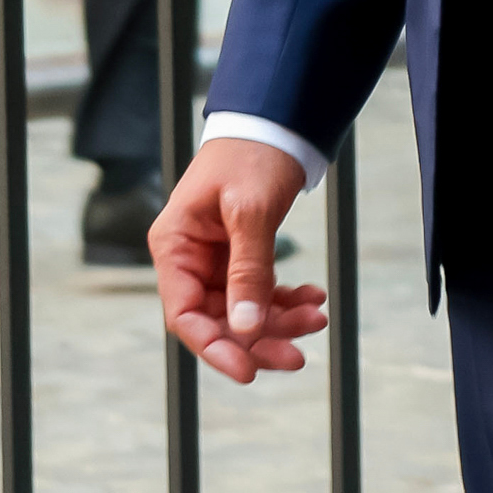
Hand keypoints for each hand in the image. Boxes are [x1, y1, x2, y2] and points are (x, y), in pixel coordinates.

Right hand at [150, 138, 330, 384]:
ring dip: (280, 320)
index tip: (249, 371)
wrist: (274, 121)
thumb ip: (248, 270)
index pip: (185, 314)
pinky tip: (314, 296)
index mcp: (174, 245)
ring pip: (243, 310)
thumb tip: (247, 327)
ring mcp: (214, 259)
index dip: (215, 347)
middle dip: (259, 339)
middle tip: (299, 355)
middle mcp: (188, 257)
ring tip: (318, 315)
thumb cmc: (251, 154)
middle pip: (217, 319)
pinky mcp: (239, 255)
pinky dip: (286, 299)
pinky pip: (259, 291)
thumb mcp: (250, 211)